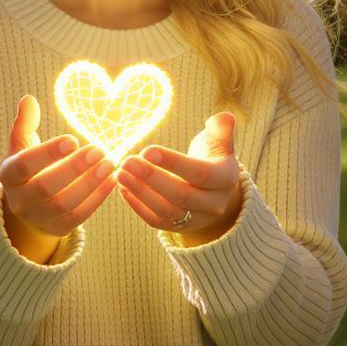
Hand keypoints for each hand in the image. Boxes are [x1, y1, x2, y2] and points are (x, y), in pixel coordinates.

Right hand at [0, 94, 117, 241]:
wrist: (29, 206)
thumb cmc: (29, 168)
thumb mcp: (21, 146)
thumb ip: (25, 123)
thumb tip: (29, 99)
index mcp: (8, 175)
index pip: (24, 165)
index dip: (47, 153)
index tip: (73, 139)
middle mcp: (20, 200)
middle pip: (46, 187)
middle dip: (75, 168)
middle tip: (99, 150)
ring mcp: (38, 218)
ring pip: (65, 204)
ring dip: (90, 183)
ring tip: (109, 163)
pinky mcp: (58, 229)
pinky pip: (79, 217)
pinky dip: (97, 198)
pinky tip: (112, 179)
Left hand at [114, 111, 242, 242]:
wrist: (214, 189)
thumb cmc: (212, 157)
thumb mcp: (220, 142)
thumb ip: (221, 129)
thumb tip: (224, 117)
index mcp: (226, 179)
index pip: (200, 173)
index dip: (173, 163)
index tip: (147, 150)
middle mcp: (214, 204)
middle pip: (181, 194)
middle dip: (151, 178)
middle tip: (127, 161)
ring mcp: (197, 219)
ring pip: (166, 210)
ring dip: (140, 192)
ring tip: (120, 174)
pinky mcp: (180, 227)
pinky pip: (157, 221)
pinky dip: (138, 206)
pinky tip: (123, 188)